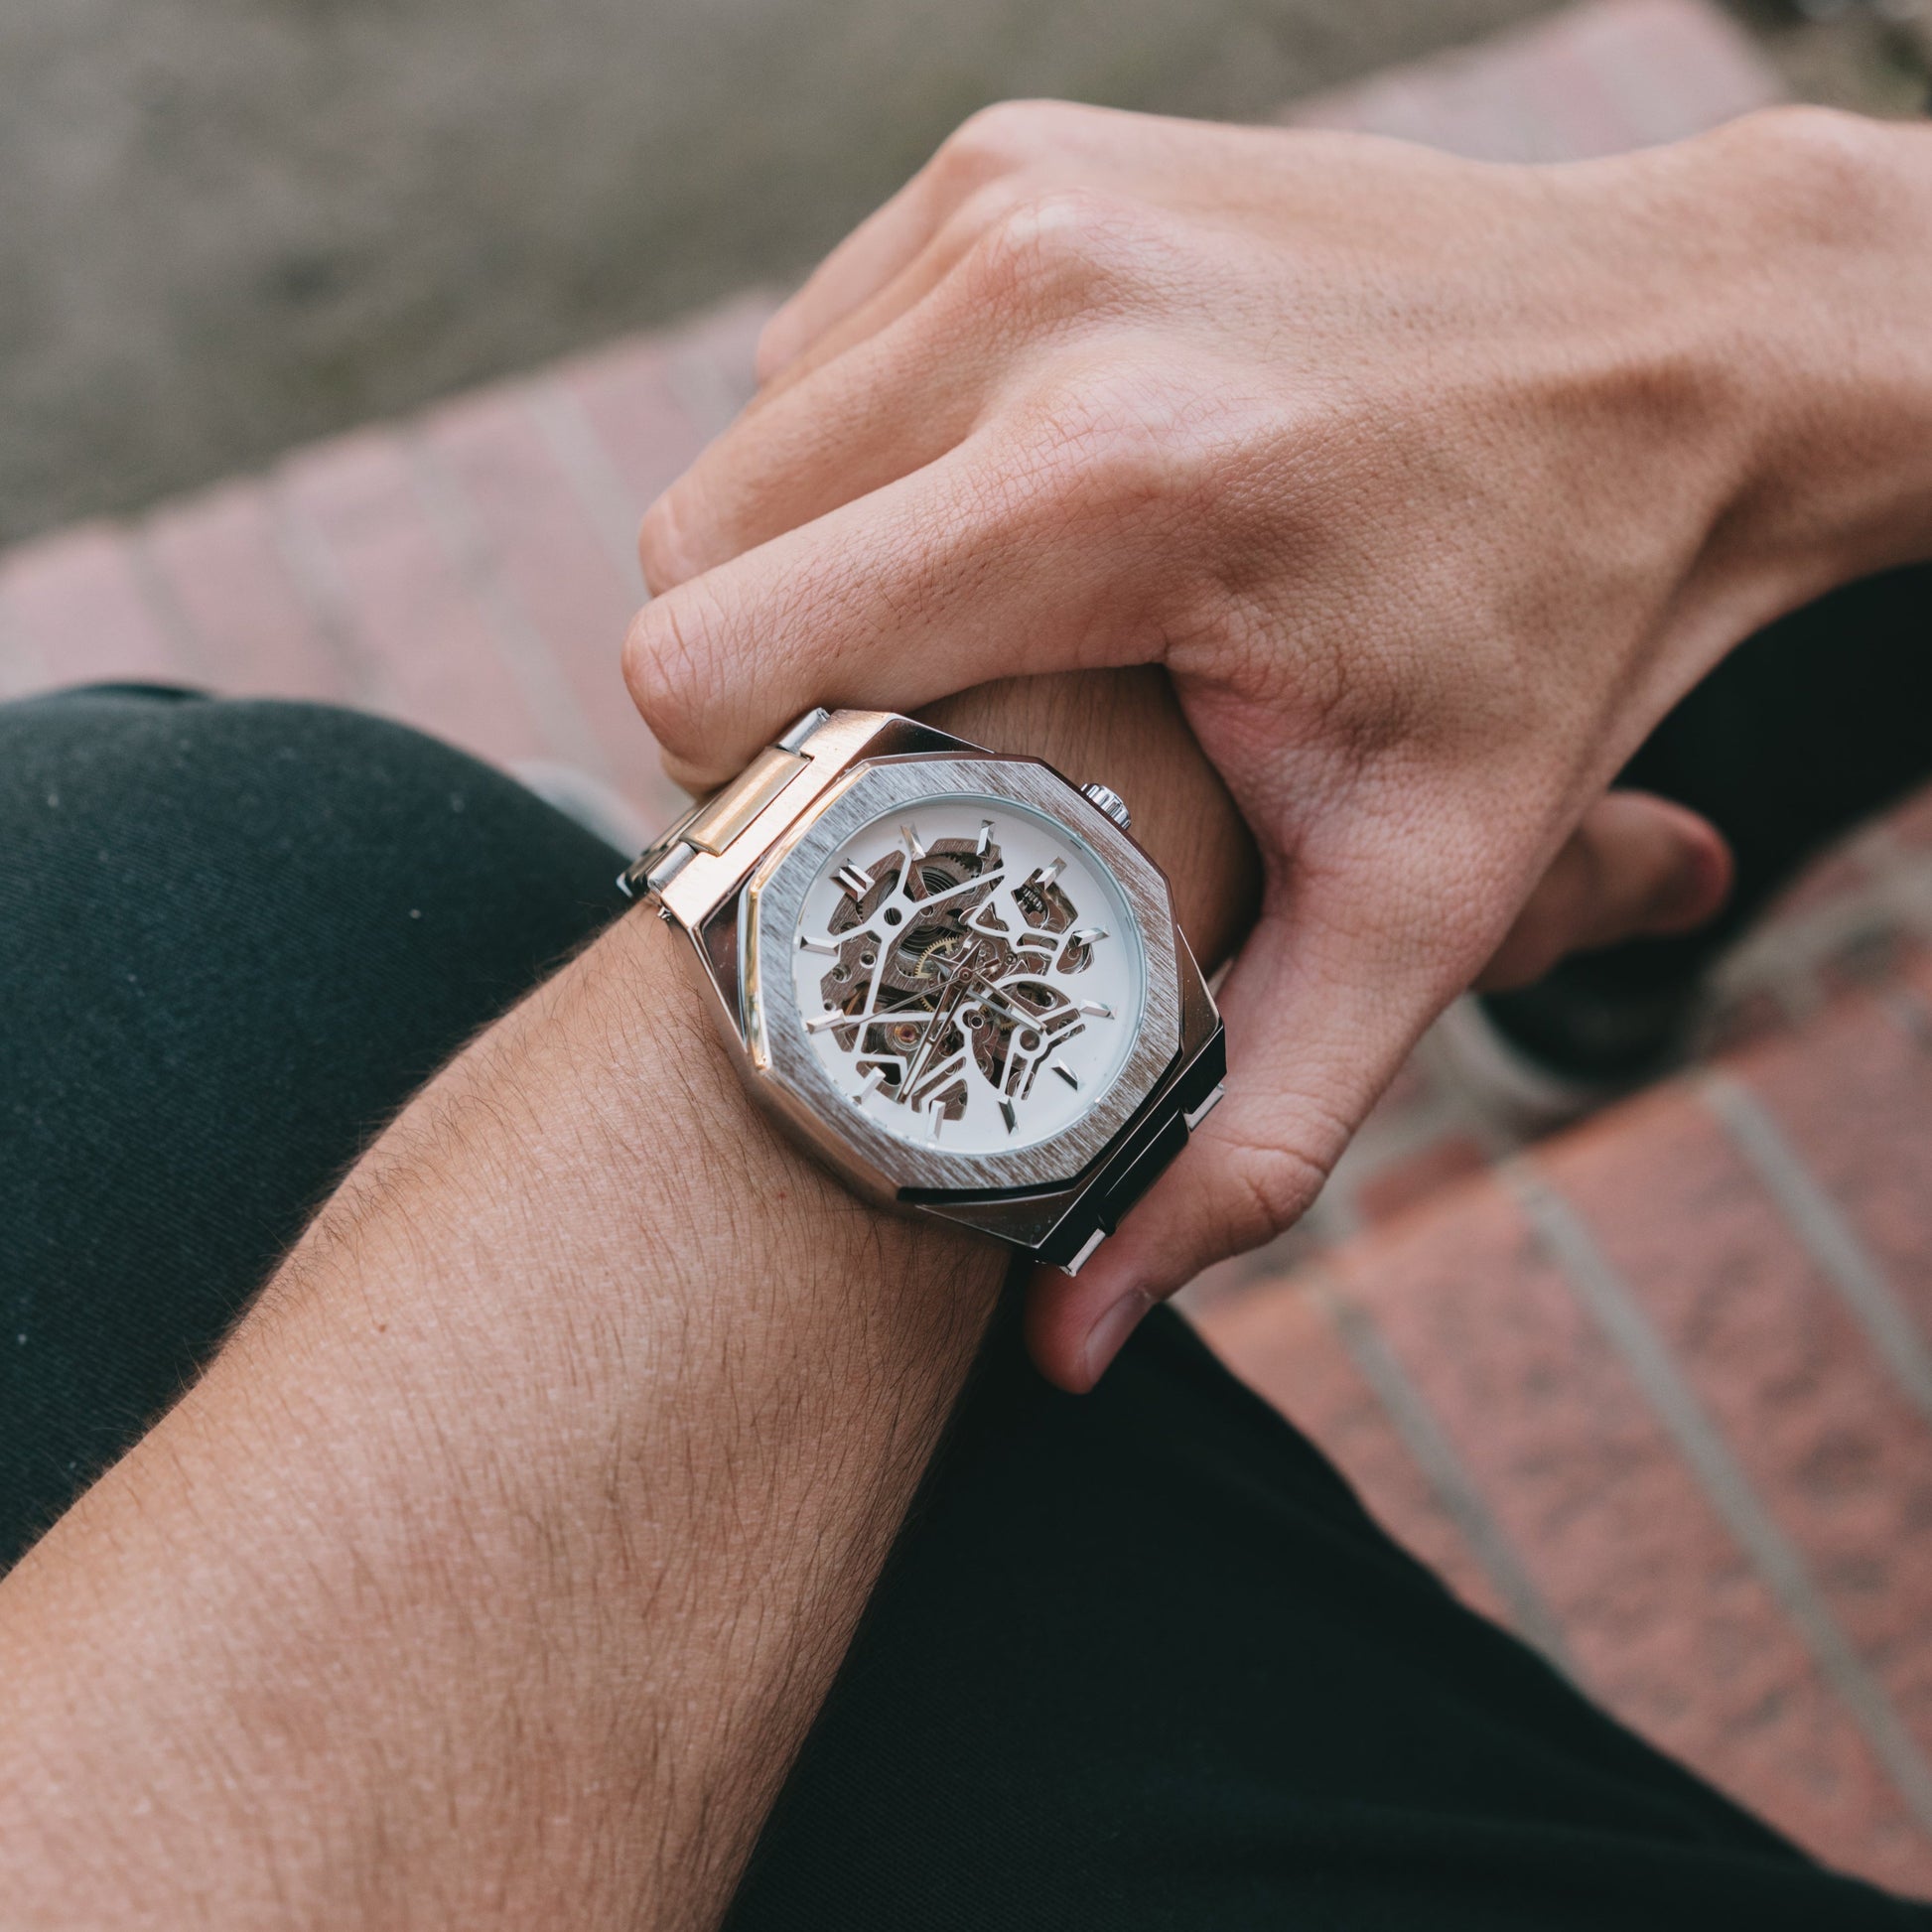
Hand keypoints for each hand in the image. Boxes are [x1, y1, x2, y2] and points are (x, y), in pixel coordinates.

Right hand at [623, 101, 1931, 1384]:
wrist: (1677, 344)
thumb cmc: (1551, 630)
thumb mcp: (1421, 904)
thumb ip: (1236, 1138)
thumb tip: (1076, 1345)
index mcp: (1108, 488)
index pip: (706, 664)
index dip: (740, 801)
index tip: (859, 846)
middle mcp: (1031, 302)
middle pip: (690, 551)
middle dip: (772, 691)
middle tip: (930, 764)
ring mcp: (1012, 197)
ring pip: (745, 447)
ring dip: (820, 573)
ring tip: (993, 643)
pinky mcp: (1011, 155)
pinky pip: (821, 353)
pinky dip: (870, 462)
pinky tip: (1013, 527)